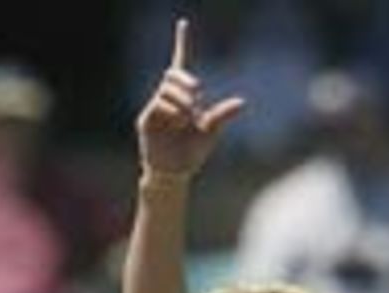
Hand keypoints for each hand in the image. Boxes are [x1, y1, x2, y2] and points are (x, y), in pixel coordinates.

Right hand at [137, 16, 244, 180]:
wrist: (177, 173)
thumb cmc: (192, 153)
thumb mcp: (211, 132)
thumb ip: (222, 115)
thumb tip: (242, 102)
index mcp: (184, 97)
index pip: (181, 64)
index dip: (182, 43)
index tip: (184, 23)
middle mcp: (168, 98)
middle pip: (172, 74)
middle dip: (186, 80)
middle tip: (198, 93)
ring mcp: (156, 108)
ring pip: (166, 89)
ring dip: (182, 101)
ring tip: (187, 117)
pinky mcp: (146, 120)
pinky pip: (158, 104)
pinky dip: (172, 111)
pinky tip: (177, 123)